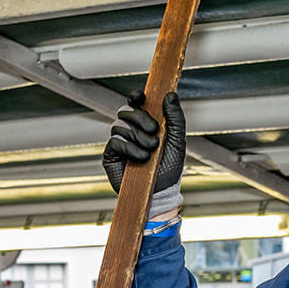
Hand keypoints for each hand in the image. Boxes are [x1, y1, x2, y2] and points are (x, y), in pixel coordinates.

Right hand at [102, 91, 186, 218]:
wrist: (160, 193)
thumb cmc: (169, 169)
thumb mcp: (178, 142)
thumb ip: (176, 118)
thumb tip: (170, 95)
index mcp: (145, 124)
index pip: (135, 103)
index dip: (135, 97)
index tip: (140, 97)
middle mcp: (130, 131)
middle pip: (126, 111)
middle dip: (141, 119)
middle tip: (155, 133)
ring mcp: (119, 142)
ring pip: (119, 125)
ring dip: (138, 137)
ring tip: (151, 151)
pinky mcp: (110, 155)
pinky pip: (115, 142)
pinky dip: (130, 149)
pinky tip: (142, 158)